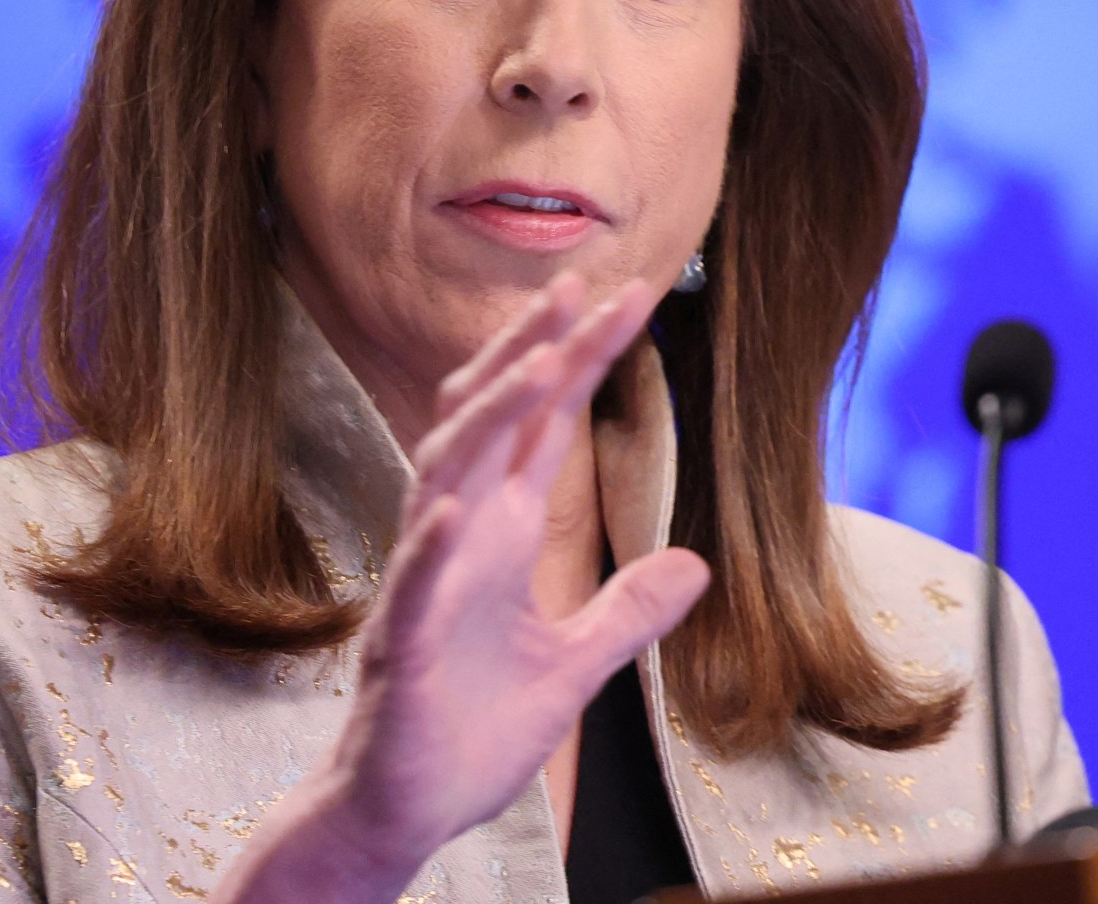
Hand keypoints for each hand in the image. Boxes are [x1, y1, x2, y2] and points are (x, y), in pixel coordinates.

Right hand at [215, 274, 708, 902]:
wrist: (404, 812)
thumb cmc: (470, 731)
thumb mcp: (574, 669)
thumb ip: (628, 613)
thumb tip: (695, 564)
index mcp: (500, 536)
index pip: (546, 429)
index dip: (580, 361)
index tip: (625, 298)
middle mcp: (459, 541)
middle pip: (492, 425)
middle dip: (533, 352)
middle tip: (578, 286)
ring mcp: (426, 586)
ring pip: (447, 477)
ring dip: (489, 421)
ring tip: (537, 363)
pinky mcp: (401, 648)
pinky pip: (413, 586)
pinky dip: (432, 545)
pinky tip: (456, 506)